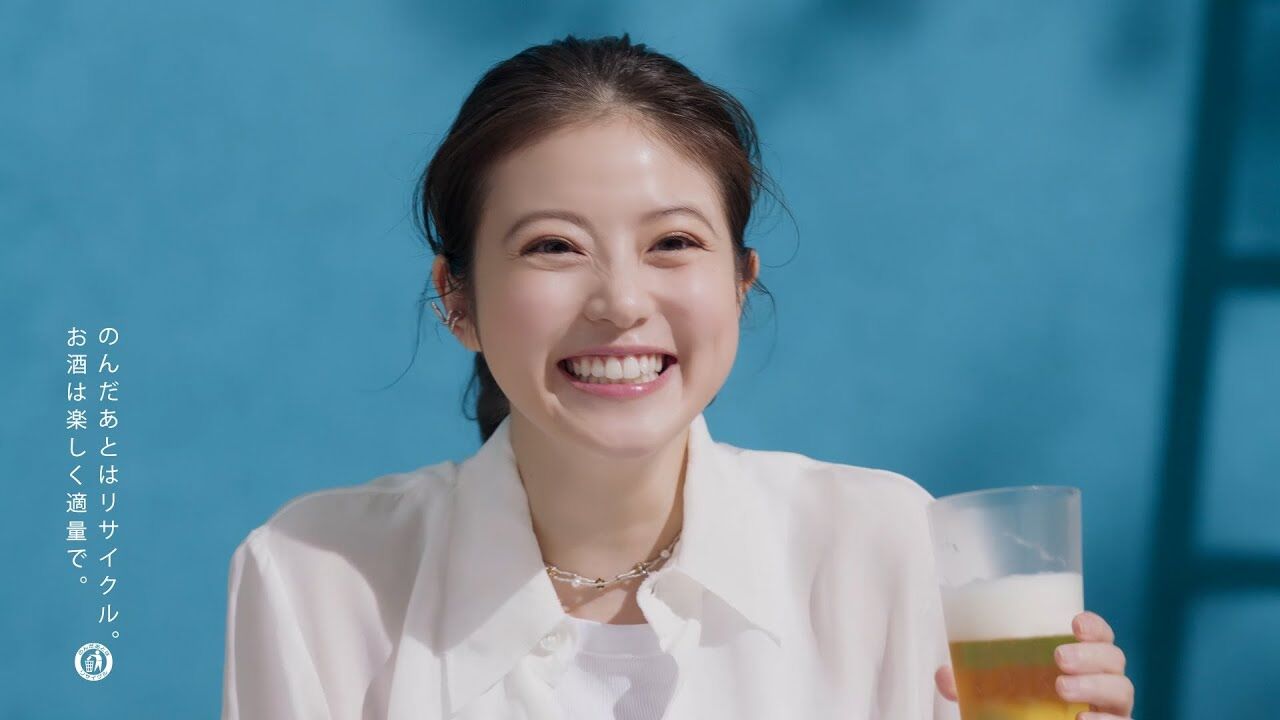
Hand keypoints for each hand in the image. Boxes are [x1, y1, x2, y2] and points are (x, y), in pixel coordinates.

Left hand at [934, 610, 1133, 718]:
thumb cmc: (1022, 711)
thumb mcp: (993, 694)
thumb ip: (969, 683)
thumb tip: (943, 674)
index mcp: (1081, 662)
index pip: (1100, 636)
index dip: (1095, 625)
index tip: (1074, 621)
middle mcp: (1103, 683)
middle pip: (1115, 659)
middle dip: (1090, 653)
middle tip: (1058, 658)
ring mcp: (1111, 710)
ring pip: (1123, 690)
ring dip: (1094, 684)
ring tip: (1061, 687)